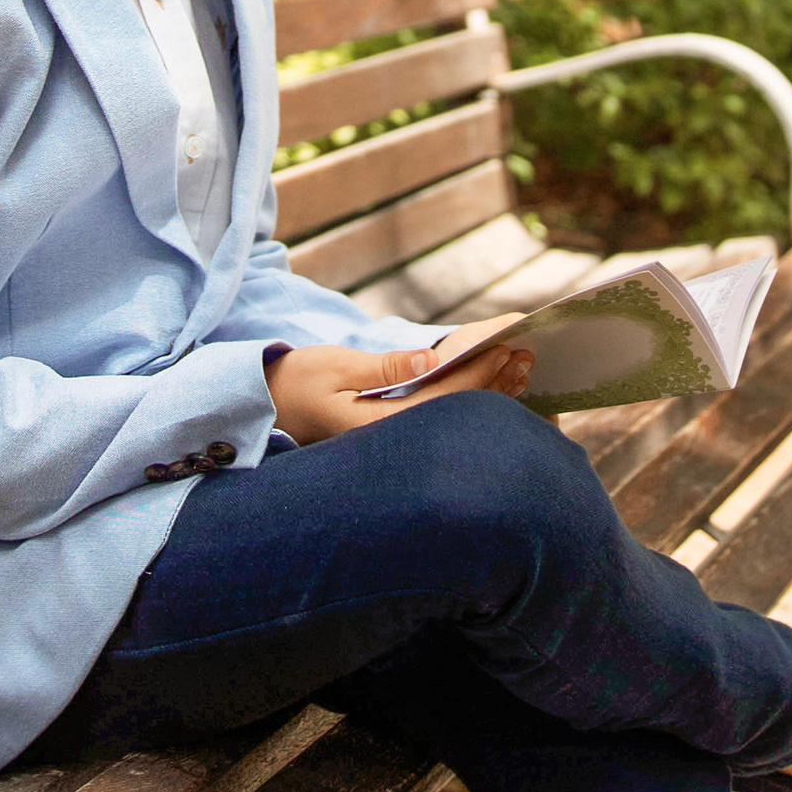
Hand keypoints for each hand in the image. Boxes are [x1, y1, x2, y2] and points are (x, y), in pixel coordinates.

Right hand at [265, 338, 535, 442]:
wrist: (266, 408)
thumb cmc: (295, 383)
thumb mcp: (335, 367)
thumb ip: (384, 367)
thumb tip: (428, 360)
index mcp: (375, 427)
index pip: (440, 398)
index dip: (476, 372)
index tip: (504, 347)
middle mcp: (389, 443)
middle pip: (454, 414)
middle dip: (491, 384)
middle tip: (525, 356)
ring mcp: (391, 444)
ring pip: (450, 420)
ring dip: (485, 393)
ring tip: (518, 369)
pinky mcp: (391, 436)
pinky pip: (439, 419)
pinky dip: (466, 399)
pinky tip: (490, 388)